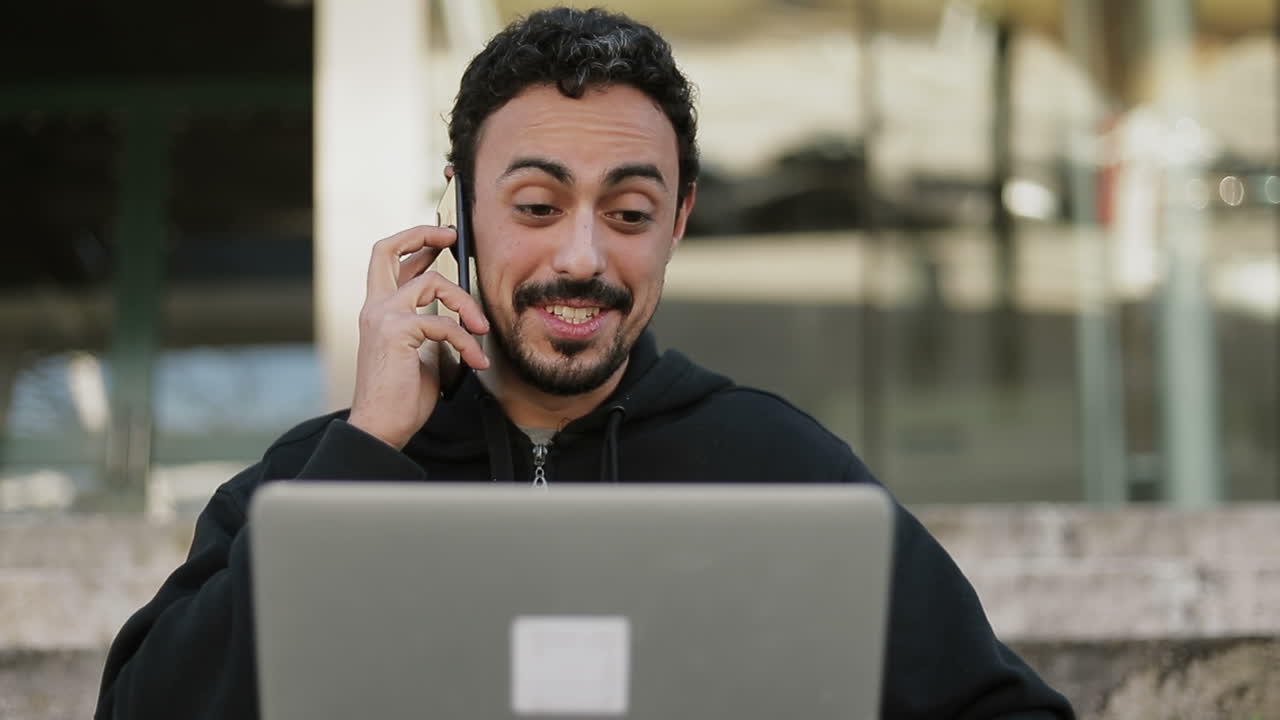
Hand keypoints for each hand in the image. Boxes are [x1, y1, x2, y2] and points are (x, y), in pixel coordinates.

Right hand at [347, 225, 489, 449]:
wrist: (383, 427)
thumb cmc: (401, 397)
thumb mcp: (423, 354)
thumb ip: (433, 330)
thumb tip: (458, 315)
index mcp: (378, 311)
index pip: (389, 263)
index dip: (415, 243)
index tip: (442, 238)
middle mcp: (375, 308)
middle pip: (387, 249)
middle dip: (422, 233)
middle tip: (452, 236)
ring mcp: (383, 317)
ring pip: (431, 282)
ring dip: (465, 304)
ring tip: (481, 329)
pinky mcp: (397, 332)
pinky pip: (443, 323)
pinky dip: (466, 340)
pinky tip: (476, 360)